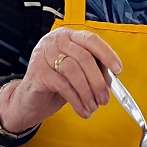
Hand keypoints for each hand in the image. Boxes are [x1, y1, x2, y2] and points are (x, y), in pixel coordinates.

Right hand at [0, 28, 122, 132]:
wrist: (29, 101)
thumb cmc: (55, 85)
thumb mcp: (77, 73)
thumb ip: (92, 68)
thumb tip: (112, 76)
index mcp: (67, 37)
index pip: (90, 40)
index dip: (107, 54)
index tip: (118, 70)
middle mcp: (54, 41)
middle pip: (84, 57)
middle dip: (98, 81)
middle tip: (105, 98)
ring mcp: (43, 55)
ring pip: (74, 71)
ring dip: (88, 93)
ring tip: (93, 106)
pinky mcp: (37, 72)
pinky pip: (64, 86)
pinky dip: (77, 101)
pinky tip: (82, 110)